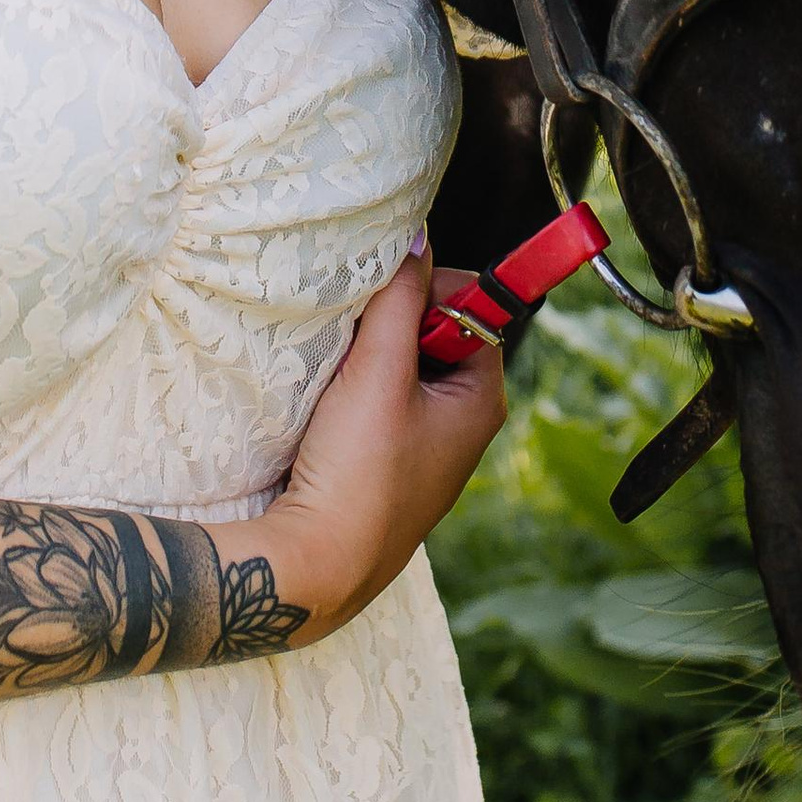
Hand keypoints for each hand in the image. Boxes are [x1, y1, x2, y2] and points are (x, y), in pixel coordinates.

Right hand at [270, 244, 508, 637]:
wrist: (317, 566)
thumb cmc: (361, 477)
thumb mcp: (380, 372)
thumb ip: (399, 297)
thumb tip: (416, 235)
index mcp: (484, 399)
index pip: (474, 306)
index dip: (429, 291)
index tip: (387, 300)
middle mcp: (464, 423)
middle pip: (435, 332)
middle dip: (392, 325)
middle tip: (357, 342)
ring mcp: (425, 446)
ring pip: (400, 365)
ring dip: (368, 356)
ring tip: (339, 374)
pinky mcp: (388, 463)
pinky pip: (377, 399)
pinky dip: (353, 389)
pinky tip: (329, 403)